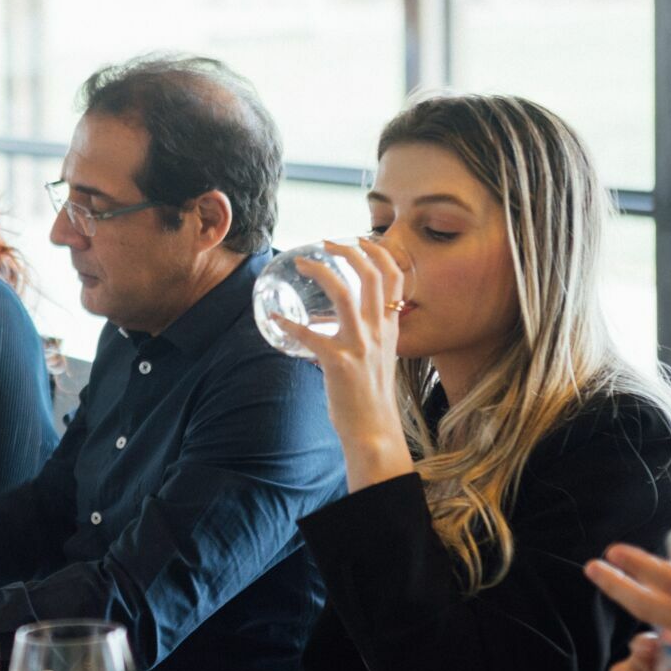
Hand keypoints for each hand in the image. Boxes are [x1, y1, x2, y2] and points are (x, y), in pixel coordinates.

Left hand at [266, 238, 414, 490]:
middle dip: (349, 251)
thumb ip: (367, 338)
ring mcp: (360, 345)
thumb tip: (332, 325)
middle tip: (326, 242)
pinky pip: (310, 334)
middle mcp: (379, 331)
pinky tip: (274, 317)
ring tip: (304, 263)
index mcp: (390, 329)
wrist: (374, 431)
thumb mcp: (379, 359)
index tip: (362, 239)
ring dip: (322, 272)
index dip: (380, 253)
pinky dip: (289, 323)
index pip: (395, 279)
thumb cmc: (371, 398)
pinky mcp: (338, 362)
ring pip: (344, 293)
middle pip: (371, 276)